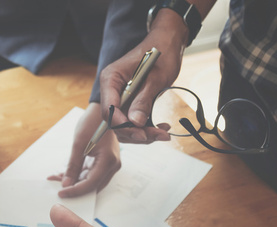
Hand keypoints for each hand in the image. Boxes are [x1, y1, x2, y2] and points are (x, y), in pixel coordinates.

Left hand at [48, 103, 120, 196]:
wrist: (103, 110)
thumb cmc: (93, 122)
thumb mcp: (79, 144)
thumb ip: (73, 166)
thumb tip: (66, 184)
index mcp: (108, 161)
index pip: (90, 184)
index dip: (75, 191)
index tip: (61, 192)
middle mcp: (113, 165)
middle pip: (92, 186)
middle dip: (74, 187)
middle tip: (56, 187)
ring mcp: (110, 164)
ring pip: (91, 181)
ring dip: (74, 181)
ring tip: (57, 178)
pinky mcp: (105, 162)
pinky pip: (92, 173)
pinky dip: (78, 174)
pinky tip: (64, 173)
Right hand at [99, 11, 187, 143]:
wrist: (168, 42)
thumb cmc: (162, 52)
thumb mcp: (156, 77)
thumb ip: (144, 100)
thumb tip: (135, 123)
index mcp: (111, 79)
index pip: (108, 108)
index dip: (121, 124)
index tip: (139, 132)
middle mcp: (111, 90)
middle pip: (115, 121)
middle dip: (135, 131)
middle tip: (158, 135)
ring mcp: (120, 98)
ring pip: (124, 125)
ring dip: (143, 133)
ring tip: (164, 132)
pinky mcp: (130, 103)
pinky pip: (133, 121)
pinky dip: (146, 128)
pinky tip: (162, 127)